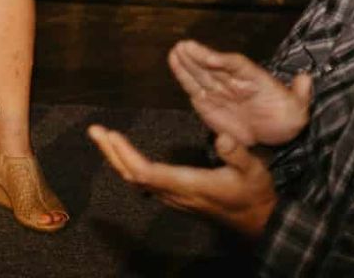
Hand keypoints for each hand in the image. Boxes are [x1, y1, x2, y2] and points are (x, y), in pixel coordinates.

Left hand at [88, 124, 277, 239]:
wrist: (258, 221)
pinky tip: (124, 154)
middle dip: (112, 153)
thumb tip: (221, 135)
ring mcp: (174, 197)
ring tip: (104, 137)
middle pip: (133, 176)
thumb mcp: (253, 170)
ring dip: (118, 158)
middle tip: (95, 130)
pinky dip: (130, 165)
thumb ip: (236, 153)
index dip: (126, 155)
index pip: (147, 173)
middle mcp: (175, 193)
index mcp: (189, 184)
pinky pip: (145, 182)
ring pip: (136, 180)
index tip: (112, 135)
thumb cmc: (254, 194)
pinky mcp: (176, 197)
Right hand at [168, 40, 312, 147]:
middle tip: (183, 46)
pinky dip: (183, 76)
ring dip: (187, 63)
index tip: (211, 58)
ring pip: (201, 74)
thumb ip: (300, 95)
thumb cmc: (286, 120)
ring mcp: (220, 90)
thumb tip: (306, 79)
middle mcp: (235, 81)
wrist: (275, 139)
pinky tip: (174, 63)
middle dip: (199, 57)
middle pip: (214, 67)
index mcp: (255, 79)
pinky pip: (194, 87)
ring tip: (175, 51)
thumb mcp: (299, 110)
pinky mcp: (208, 103)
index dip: (223, 61)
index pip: (237, 66)